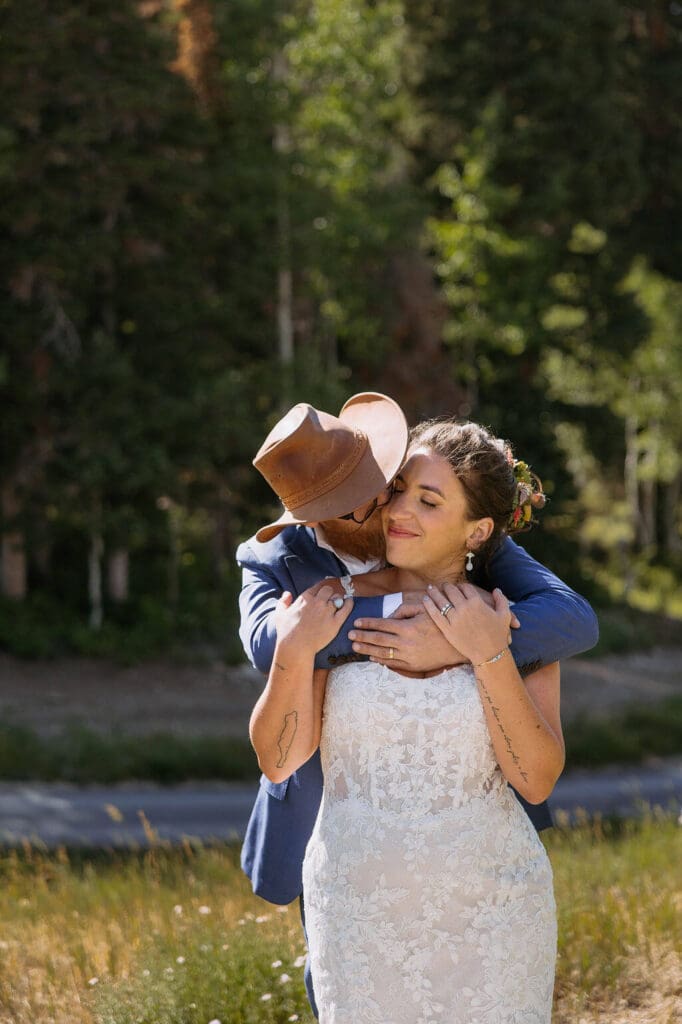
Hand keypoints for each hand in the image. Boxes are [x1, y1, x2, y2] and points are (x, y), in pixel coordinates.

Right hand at [274, 586, 352, 653]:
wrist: (296, 648)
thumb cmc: (286, 633)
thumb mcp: (280, 615)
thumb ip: (283, 602)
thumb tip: (287, 593)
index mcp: (305, 598)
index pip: (316, 588)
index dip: (319, 592)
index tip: (320, 597)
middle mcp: (317, 602)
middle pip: (328, 590)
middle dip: (329, 594)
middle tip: (330, 600)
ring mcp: (327, 612)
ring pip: (337, 598)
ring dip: (338, 600)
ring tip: (339, 603)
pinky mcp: (335, 622)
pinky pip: (346, 608)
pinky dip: (349, 603)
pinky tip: (349, 602)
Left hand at [349, 603, 466, 670]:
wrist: (458, 646)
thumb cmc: (441, 624)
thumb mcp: (425, 610)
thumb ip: (405, 610)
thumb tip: (389, 615)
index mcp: (407, 627)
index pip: (382, 624)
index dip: (367, 623)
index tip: (356, 622)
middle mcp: (405, 643)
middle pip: (378, 639)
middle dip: (362, 636)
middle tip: (349, 635)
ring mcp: (408, 656)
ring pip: (382, 653)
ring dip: (367, 649)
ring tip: (355, 647)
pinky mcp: (413, 667)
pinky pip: (392, 664)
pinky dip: (380, 661)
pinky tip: (372, 658)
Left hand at [422, 583, 511, 665]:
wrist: (490, 654)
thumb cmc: (498, 635)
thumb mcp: (505, 615)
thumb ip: (501, 600)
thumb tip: (496, 589)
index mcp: (477, 602)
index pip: (465, 587)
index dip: (461, 585)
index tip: (458, 586)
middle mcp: (464, 608)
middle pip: (451, 591)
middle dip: (446, 586)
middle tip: (443, 585)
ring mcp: (454, 619)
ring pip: (441, 600)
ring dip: (434, 592)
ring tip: (430, 588)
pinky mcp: (447, 629)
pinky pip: (435, 614)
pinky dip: (429, 605)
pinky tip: (425, 599)